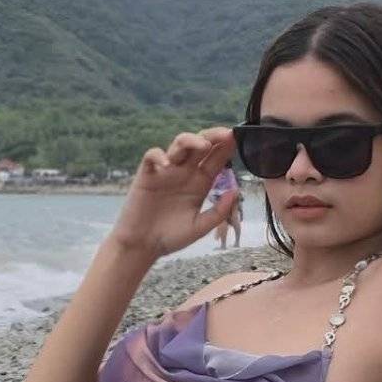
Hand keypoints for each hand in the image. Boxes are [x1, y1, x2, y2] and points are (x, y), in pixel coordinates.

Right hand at [112, 127, 237, 259]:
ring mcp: (166, 172)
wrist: (143, 246)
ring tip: (203, 145)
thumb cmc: (170, 237)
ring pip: (179, 145)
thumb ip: (218, 212)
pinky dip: (158, 155)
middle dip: (213, 136)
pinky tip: (167, 164)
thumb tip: (236, 191)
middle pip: (200, 145)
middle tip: (226, 134)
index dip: (226, 147)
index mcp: (200, 183)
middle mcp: (185, 173)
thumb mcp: (199, 227)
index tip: (238, 138)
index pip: (216, 159)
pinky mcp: (147, 175)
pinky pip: (151, 156)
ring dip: (191, 140)